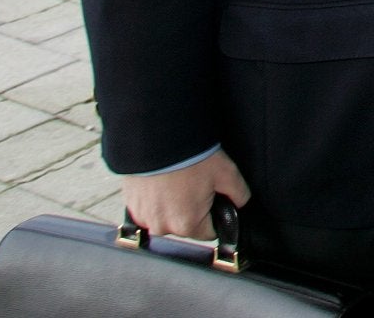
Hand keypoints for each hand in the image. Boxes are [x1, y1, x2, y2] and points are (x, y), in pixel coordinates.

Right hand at [120, 150, 250, 239]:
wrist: (157, 140)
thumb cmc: (189, 157)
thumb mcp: (227, 173)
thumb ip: (239, 195)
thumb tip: (241, 204)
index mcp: (186, 225)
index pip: (208, 233)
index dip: (215, 217)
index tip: (213, 201)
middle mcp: (162, 227)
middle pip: (186, 227)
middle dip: (193, 210)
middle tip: (195, 185)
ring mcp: (144, 218)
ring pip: (167, 219)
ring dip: (173, 206)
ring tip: (178, 182)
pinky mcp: (132, 207)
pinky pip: (150, 210)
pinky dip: (157, 200)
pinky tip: (163, 183)